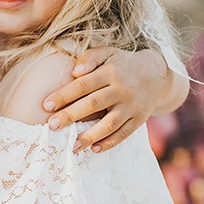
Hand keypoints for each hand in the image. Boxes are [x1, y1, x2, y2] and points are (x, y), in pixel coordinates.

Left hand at [42, 47, 173, 153]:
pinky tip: (94, 149)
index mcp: (111, 72)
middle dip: (70, 116)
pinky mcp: (139, 119)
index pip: (83, 84)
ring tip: (72, 145)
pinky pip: (124, 134)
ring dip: (89, 136)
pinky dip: (109, 143)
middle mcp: (122, 90)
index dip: (64, 95)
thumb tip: (75, 71)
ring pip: (109, 124)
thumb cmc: (122, 64)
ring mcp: (132, 106)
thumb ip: (90, 57)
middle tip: (52, 125)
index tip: (46, 106)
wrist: (156, 74)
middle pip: (93, 104)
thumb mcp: (108, 53)